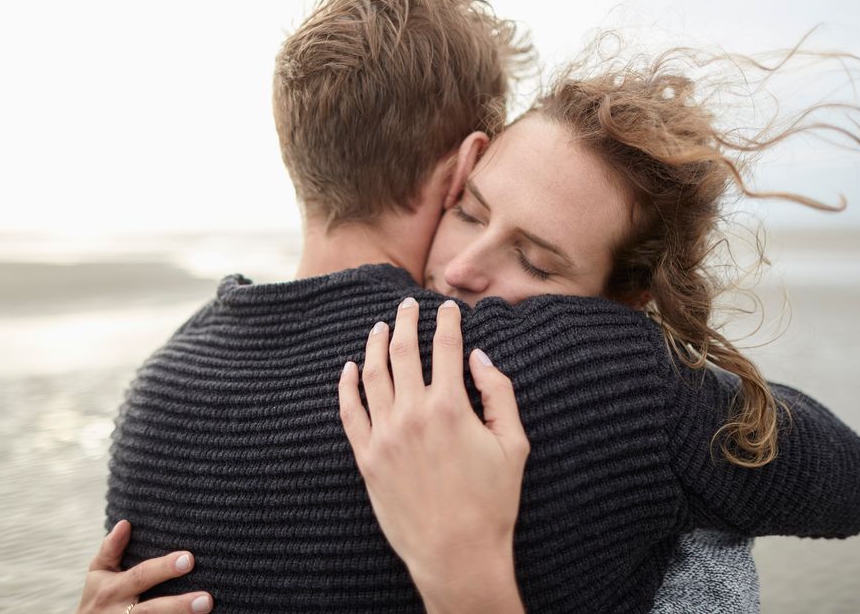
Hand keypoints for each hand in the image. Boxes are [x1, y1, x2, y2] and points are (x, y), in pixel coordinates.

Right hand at [76, 520, 213, 613]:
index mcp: (113, 589)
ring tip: (206, 609)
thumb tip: (125, 523)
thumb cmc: (98, 596)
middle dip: (179, 606)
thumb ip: (111, 548)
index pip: (141, 576)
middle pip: (152, 610)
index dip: (163, 568)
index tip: (189, 558)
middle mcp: (120, 612)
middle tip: (206, 600)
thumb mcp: (98, 572)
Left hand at [338, 298, 529, 612]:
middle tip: (408, 305)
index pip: (446, 346)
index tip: (449, 308)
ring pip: (372, 375)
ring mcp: (384, 435)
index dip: (448, 321)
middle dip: (407, 321)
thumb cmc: (492, 502)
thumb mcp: (513, 445)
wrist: (456, 554)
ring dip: (374, 344)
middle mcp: (412, 414)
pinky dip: (347, 386)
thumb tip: (479, 357)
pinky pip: (349, 412)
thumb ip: (499, 393)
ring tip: (378, 327)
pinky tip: (349, 369)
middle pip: (404, 351)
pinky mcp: (366, 458)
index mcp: (450, 407)